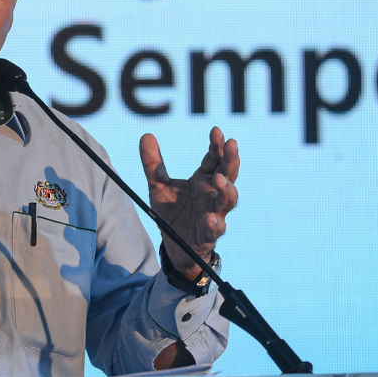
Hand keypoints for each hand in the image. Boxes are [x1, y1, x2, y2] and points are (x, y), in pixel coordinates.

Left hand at [139, 127, 238, 279]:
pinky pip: (215, 229)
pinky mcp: (208, 235)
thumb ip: (153, 164)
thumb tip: (146, 135)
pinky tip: (209, 217)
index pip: (215, 159)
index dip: (217, 145)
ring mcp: (214, 214)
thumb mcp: (158, 186)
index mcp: (204, 180)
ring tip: (219, 179)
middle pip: (228, 174)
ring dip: (227, 190)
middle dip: (231, 159)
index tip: (215, 131)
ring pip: (228, 201)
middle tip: (231, 144)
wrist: (172, 246)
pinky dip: (214, 223)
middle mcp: (212, 195)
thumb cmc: (172, 212)